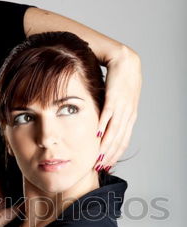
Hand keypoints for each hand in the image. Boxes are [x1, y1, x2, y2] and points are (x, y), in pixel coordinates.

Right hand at [94, 47, 141, 170]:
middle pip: (118, 140)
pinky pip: (108, 114)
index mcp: (130, 116)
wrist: (124, 59)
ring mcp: (122, 105)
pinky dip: (102, 126)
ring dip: (105, 145)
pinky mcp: (114, 95)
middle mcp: (128, 114)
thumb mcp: (118, 99)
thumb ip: (112, 114)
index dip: (115, 155)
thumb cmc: (119, 79)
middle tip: (100, 167)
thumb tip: (102, 127)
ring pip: (114, 130)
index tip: (106, 166)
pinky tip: (97, 136)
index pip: (123, 141)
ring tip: (97, 157)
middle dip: (109, 155)